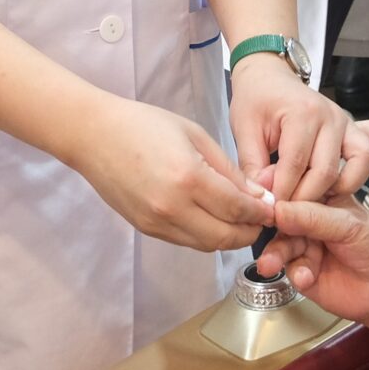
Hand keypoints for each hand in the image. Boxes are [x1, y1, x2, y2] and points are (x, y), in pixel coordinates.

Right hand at [67, 97, 269, 250]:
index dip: (262, 213)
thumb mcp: (194, 134)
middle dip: (251, 231)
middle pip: (227, 238)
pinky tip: (211, 217)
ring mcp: (157, 222)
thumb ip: (228, 169)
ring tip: (239, 218)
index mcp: (189, 178)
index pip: (239, 209)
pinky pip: (186, 241)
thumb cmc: (144, 124)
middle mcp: (173, 207)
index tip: (274, 207)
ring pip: (207, 245)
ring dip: (228, 236)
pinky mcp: (146, 229)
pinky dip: (205, 234)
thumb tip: (258, 196)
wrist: (93, 135)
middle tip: (261, 218)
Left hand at [227, 55, 368, 203]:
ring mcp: (347, 122)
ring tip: (312, 196)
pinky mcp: (354, 130)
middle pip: (326, 172)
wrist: (269, 76)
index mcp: (302, 112)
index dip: (281, 192)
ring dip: (338, 188)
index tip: (270, 207)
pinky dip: (364, 170)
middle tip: (286, 209)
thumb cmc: (256, 100)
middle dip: (305, 198)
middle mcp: (331, 116)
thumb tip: (268, 197)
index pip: (295, 165)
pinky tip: (339, 183)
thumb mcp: (243, 130)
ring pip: (358, 166)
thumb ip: (254, 166)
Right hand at [255, 192, 368, 328]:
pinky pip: (288, 268)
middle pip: (281, 216)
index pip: (296, 186)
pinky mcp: (302, 271)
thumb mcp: (350, 226)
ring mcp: (306, 245)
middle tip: (268, 230)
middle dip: (273, 225)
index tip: (267, 197)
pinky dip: (295, 273)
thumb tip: (279, 209)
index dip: (280, 190)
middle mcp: (311, 219)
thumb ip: (314, 217)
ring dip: (276, 253)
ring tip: (272, 263)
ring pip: (280, 243)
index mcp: (325, 196)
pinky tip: (306, 277)